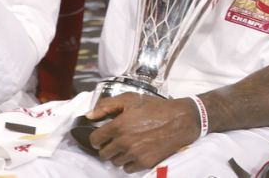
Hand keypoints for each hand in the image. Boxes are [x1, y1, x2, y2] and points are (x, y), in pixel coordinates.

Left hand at [86, 93, 200, 172]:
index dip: (96, 137)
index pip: (95, 140)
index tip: (101, 136)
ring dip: (118, 155)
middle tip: (114, 141)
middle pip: (104, 154)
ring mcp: (135, 154)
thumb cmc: (154, 107)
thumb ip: (106, 106)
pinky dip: (129, 163)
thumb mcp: (129, 99)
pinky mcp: (145, 163)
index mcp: (118, 126)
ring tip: (126, 146)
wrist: (178, 120)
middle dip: (106, 147)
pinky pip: (128, 169)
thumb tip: (90, 115)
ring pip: (115, 162)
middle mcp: (124, 142)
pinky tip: (134, 153)